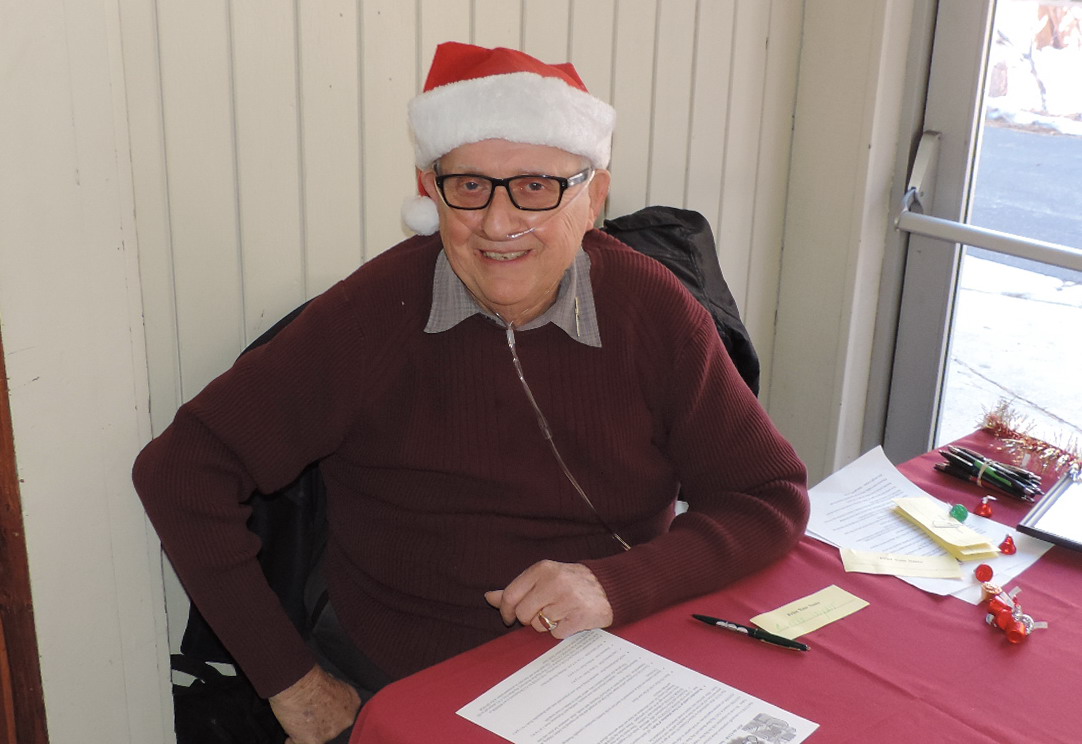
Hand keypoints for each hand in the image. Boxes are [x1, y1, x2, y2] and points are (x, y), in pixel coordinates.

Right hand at [269, 665, 360, 743]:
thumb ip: (334, 693)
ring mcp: (331, 732)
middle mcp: (345, 719)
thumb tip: (326, 697)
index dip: (331, 711)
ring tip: (297, 719)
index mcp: (352, 702)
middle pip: (333, 725)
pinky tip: (290, 736)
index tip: (323, 711)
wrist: (298, 683)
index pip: (344, 712)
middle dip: (322, 721)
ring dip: (308, 730)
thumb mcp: (331, 679)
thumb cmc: (310, 677)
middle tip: (309, 714)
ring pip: (319, 736)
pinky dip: (293, 741)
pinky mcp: (314, 741)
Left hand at [484, 560, 612, 639]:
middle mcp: (554, 582)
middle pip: (523, 614)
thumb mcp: (543, 578)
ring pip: (538, 625)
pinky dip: (561, 630)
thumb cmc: (570, 583)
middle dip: (529, 618)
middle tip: (543, 612)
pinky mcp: (580, 617)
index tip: (510, 618)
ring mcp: (568, 599)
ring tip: (560, 612)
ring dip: (546, 624)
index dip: (506, 611)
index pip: (511, 596)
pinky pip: (556, 633)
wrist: (609, 587)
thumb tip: (489, 597)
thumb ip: (516, 589)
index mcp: (542, 569)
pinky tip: (570, 619)